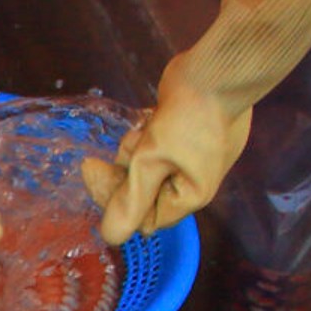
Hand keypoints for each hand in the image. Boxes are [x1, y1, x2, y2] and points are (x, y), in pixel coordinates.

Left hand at [82, 91, 252, 243]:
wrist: (217, 72)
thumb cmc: (188, 120)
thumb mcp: (152, 161)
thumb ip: (131, 200)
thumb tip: (112, 238)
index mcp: (189, 196)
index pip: (141, 217)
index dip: (115, 198)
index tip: (93, 169)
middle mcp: (191, 182)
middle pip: (142, 190)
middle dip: (126, 167)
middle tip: (125, 143)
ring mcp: (190, 158)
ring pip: (145, 164)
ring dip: (136, 147)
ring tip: (146, 128)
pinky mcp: (186, 136)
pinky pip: (155, 144)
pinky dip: (147, 133)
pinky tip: (151, 117)